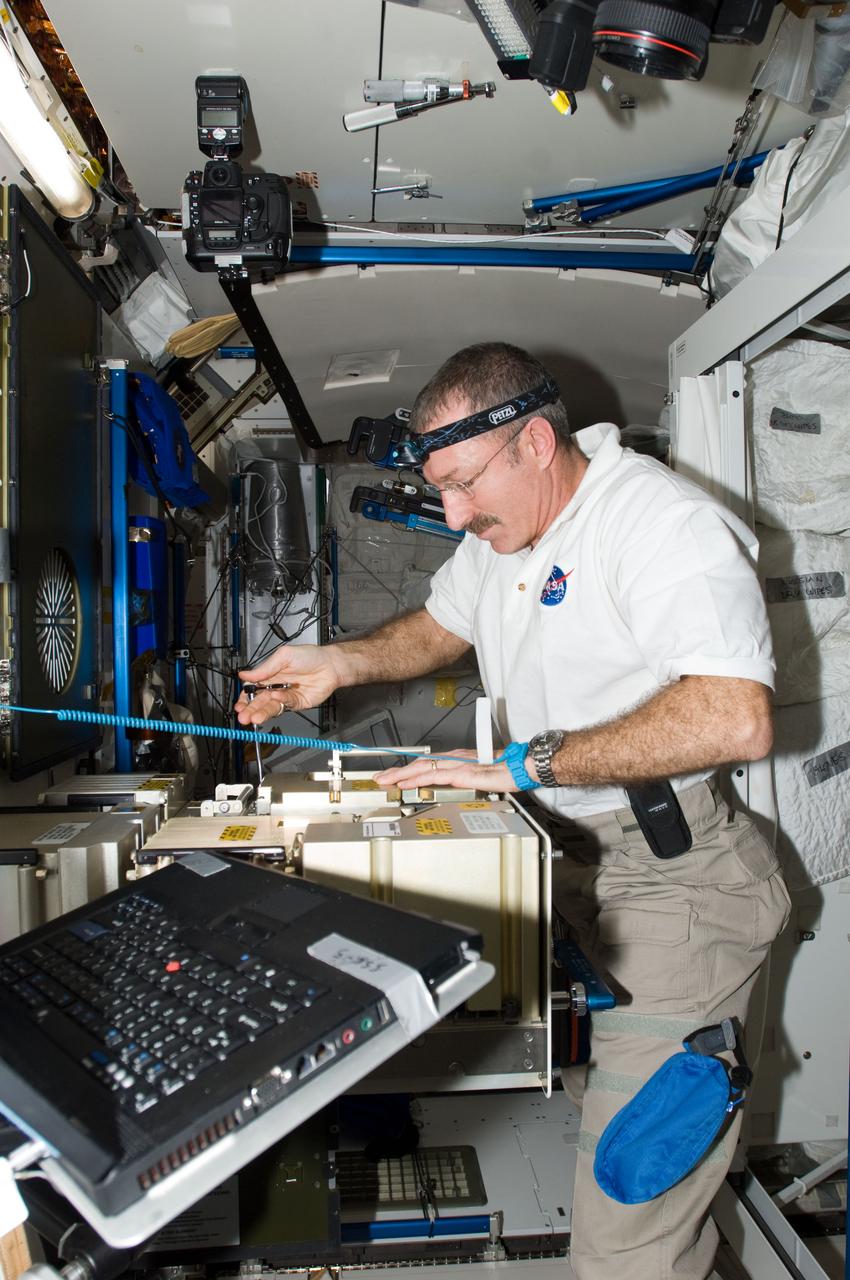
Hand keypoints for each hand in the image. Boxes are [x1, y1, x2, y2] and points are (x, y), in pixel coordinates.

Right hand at [234, 643, 342, 725]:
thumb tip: (244, 674)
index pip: (252, 690)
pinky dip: (280, 701)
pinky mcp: (296, 703)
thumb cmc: (310, 656)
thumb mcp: (283, 656)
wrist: (330, 664)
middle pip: (259, 702)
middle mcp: (276, 687)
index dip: (245, 698)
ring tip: (254, 718)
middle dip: (250, 710)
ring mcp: (286, 696)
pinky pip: (286, 704)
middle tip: (243, 716)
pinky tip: (276, 697)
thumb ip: (264, 668)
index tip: (239, 704)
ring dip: (261, 713)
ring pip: (270, 707)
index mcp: (269, 675)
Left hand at [374, 747, 516, 792]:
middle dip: (396, 771)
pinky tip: (406, 783)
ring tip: (385, 781)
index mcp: (455, 758)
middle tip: (380, 778)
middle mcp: (452, 758)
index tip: (393, 775)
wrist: (517, 766)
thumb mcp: (477, 774)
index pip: (425, 763)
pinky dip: (416, 779)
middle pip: (418, 764)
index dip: (407, 769)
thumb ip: (462, 777)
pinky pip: (432, 776)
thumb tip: (452, 783)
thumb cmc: (503, 770)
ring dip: (400, 775)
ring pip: (421, 768)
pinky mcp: (459, 773)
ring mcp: (455, 764)